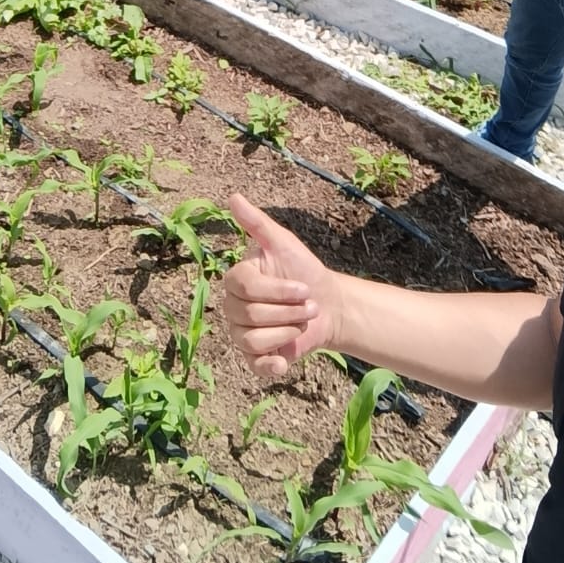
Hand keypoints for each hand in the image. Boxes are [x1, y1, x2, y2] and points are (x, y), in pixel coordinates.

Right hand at [223, 194, 343, 377]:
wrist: (330, 306)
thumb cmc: (305, 271)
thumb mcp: (285, 244)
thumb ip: (257, 223)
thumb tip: (233, 197)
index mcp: (237, 280)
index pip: (246, 287)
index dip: (278, 290)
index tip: (304, 287)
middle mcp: (233, 307)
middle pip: (250, 314)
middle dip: (289, 311)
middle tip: (308, 305)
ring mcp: (241, 333)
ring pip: (253, 339)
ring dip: (288, 331)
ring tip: (303, 322)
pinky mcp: (255, 358)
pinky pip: (254, 365)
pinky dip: (270, 365)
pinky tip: (284, 360)